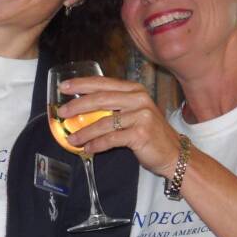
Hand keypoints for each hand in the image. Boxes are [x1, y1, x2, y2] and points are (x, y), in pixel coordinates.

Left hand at [57, 76, 180, 178]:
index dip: (82, 84)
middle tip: (62, 112)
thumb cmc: (150, 133)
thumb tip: (82, 108)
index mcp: (134, 90)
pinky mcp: (141, 134)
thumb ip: (114, 106)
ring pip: (104, 122)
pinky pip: (111, 139)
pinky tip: (87, 148)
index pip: (103, 83)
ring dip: (84, 132)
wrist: (174, 153)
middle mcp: (138, 99)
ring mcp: (141, 116)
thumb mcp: (134, 113)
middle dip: (78, 105)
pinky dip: (96, 145)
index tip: (64, 87)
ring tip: (72, 138)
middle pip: (101, 99)